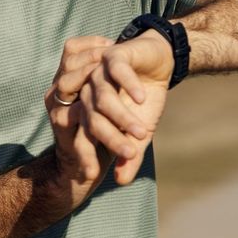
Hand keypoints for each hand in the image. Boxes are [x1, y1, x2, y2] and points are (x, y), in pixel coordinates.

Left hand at [52, 32, 172, 184]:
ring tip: (142, 132)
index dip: (84, 155)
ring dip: (122, 117)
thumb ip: (129, 154)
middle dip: (110, 138)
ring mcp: (97, 73)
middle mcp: (87, 93)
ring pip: (103, 98)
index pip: (81, 136)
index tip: (91, 175)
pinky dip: (128, 85)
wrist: (157, 62)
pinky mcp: (113, 55)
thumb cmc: (143, 100)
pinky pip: (116, 71)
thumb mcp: (139, 131)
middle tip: (130, 154)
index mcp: (88, 112)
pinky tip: (141, 98)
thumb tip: (121, 181)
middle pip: (91, 119)